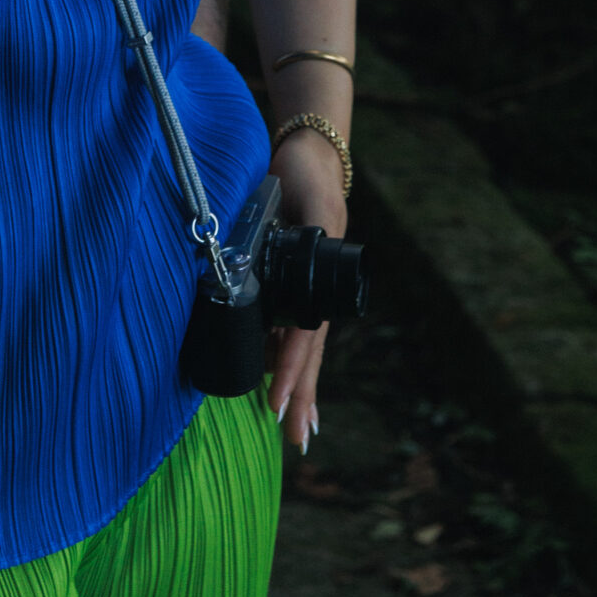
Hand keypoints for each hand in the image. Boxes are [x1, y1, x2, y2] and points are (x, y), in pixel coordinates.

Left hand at [266, 131, 348, 448]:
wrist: (309, 157)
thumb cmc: (306, 177)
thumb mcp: (310, 201)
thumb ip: (306, 226)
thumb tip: (300, 255)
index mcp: (320, 280)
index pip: (304, 337)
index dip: (291, 370)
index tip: (277, 402)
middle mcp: (314, 291)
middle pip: (308, 354)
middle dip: (302, 395)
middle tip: (296, 439)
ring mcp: (305, 289)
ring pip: (300, 348)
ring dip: (298, 385)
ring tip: (296, 428)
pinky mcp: (290, 282)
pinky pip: (289, 328)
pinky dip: (286, 358)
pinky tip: (277, 379)